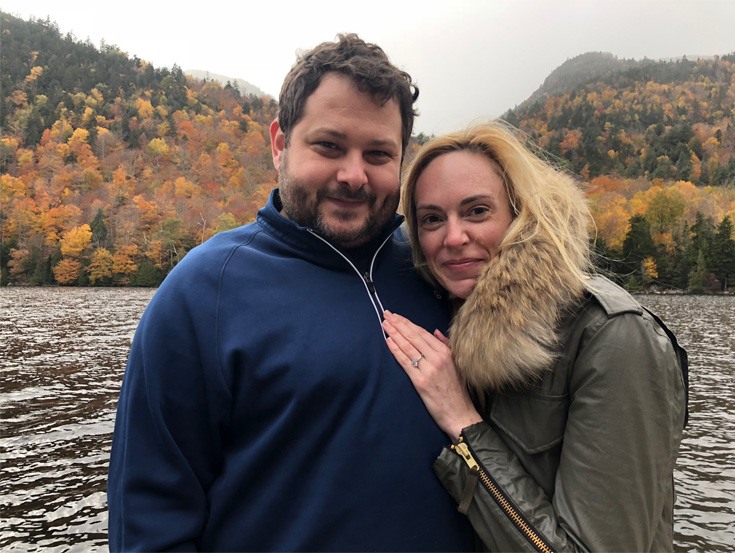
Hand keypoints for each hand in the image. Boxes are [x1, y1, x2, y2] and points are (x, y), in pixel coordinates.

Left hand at [382, 310, 481, 440]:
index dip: (408, 323)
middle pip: (413, 337)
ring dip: (394, 333)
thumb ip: (445, 346)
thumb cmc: (456, 390)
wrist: (459, 413)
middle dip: (398, 324)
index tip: (397, 315)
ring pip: (408, 347)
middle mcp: (437, 358)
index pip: (423, 333)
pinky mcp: (421, 381)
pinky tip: (388, 341)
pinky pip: (406, 362)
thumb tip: (434, 331)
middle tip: (386, 314)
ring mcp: (429, 369)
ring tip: (384, 324)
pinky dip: (396, 350)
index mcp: (446, 352)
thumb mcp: (456, 364)